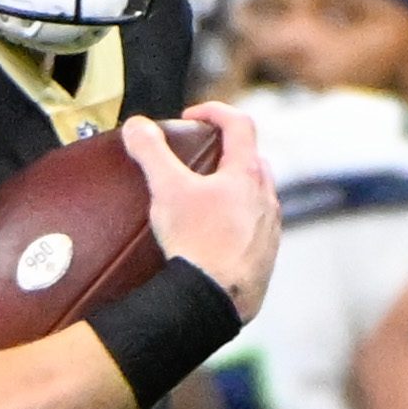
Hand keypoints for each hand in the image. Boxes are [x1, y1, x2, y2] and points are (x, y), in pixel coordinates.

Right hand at [135, 100, 280, 318]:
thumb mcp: (167, 190)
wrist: (217, 297)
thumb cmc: (198, 242)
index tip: (192, 117)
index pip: (239, 123)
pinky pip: (256, 228)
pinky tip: (216, 237)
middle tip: (199, 160)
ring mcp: (270, 227)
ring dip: (235, 188)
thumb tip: (137, 126)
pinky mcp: (266, 255)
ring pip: (257, 195)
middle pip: (252, 158)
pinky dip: (238, 222)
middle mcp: (266, 196)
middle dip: (226, 152)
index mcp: (246, 173)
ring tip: (206, 200)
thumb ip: (151, 152)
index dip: (214, 111)